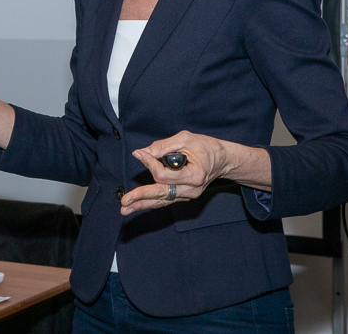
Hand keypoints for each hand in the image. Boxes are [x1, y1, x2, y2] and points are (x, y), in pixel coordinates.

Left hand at [120, 130, 270, 214]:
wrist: (223, 160)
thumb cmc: (206, 147)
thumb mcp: (186, 139)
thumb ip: (164, 146)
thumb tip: (143, 152)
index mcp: (194, 175)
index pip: (164, 175)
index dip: (150, 163)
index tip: (140, 153)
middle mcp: (191, 190)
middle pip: (161, 194)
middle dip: (141, 197)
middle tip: (125, 201)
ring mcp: (188, 195)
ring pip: (162, 201)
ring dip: (142, 204)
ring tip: (125, 209)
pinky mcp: (184, 196)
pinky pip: (165, 200)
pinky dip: (151, 202)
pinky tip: (137, 206)